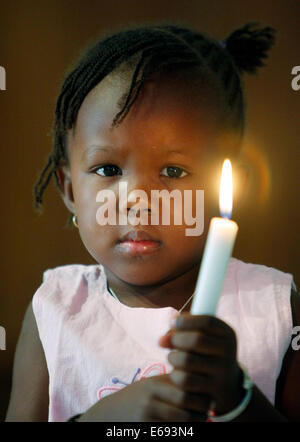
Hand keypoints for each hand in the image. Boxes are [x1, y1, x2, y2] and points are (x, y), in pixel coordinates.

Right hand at [79, 372, 208, 421]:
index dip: (203, 395)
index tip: (208, 400)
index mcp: (156, 383)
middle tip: (205, 414)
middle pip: (188, 406)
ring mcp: (147, 416)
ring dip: (194, 425)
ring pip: (183, 423)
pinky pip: (172, 433)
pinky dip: (181, 431)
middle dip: (201, 413)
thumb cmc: (139, 398)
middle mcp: (151, 398)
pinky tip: (182, 428)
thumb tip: (207, 388)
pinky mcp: (145, 429)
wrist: (110, 414)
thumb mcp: (153, 385)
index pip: (189, 387)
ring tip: (197, 422)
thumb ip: (175, 382)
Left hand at [159, 314, 243, 414]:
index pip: (208, 322)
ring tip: (172, 358)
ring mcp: (222, 375)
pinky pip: (185, 382)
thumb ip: (182, 331)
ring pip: (187, 361)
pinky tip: (176, 374)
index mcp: (227, 335)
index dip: (186, 321)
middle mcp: (228, 354)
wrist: (224, 384)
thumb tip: (162, 340)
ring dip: (173, 357)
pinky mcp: (212, 392)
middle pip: (197, 340)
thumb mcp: (201, 336)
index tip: (172, 322)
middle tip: (169, 342)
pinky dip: (175, 376)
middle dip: (176, 338)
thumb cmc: (205, 351)